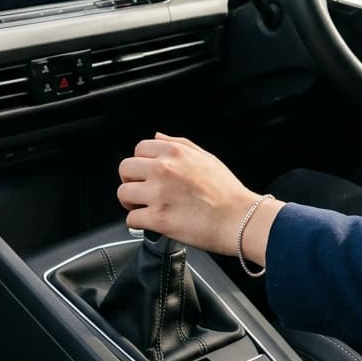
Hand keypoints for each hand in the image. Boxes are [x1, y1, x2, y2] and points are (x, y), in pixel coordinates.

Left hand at [117, 133, 283, 263]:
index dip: (140, 163)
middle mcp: (163, 169)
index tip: (145, 173)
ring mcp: (158, 194)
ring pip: (123, 194)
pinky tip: (151, 222)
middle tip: (141, 191)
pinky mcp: (158, 218)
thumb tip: (157, 137)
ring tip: (145, 207)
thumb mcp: (205, 157)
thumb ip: (178, 144)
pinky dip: (138, 223)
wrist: (239, 218)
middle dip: (131, 181)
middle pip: (125, 169)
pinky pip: (131, 219)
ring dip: (132, 203)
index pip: (138, 149)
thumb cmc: (227, 191)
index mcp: (174, 152)